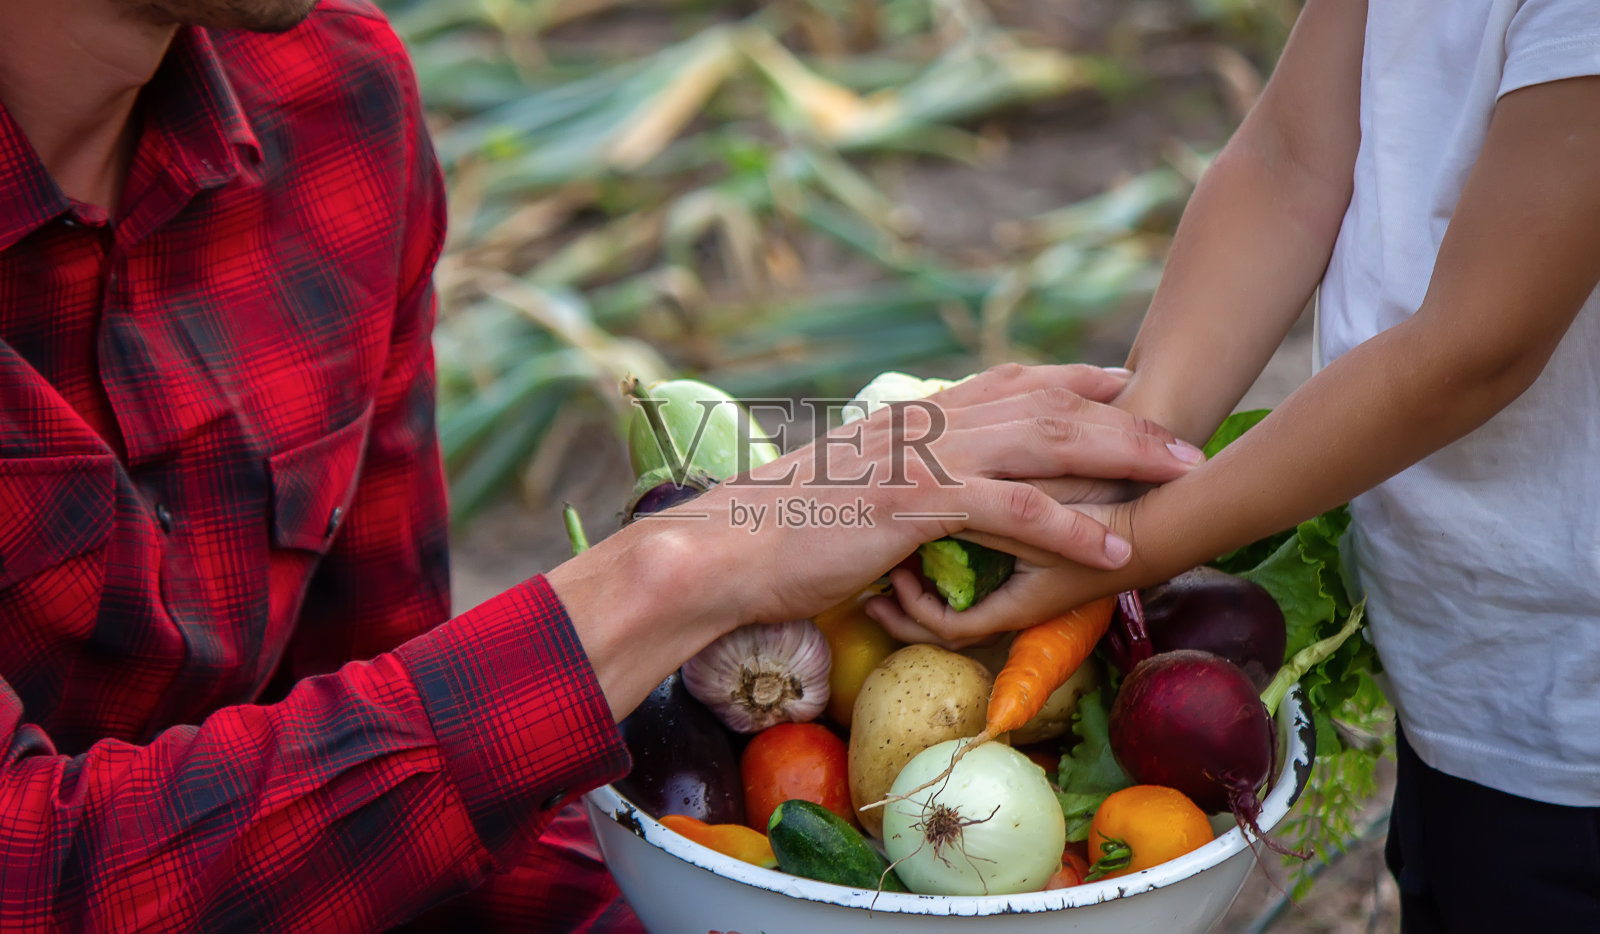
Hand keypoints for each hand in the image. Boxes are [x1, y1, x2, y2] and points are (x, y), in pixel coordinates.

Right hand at [548, 363, 1199, 717]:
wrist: (724, 547)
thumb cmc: (777, 531)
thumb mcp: (849, 491)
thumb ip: (895, 479)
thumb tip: (922, 496)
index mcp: (910, 417)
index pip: (1007, 384)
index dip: (1069, 381)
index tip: (1119, 383)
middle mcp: (924, 423)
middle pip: (1045, 406)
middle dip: (1121, 419)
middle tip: (1182, 432)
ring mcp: (921, 458)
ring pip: (1043, 445)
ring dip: (1120, 460)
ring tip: (1179, 475)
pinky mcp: (914, 502)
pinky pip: (1009, 510)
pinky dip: (1067, 527)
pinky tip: (1112, 547)